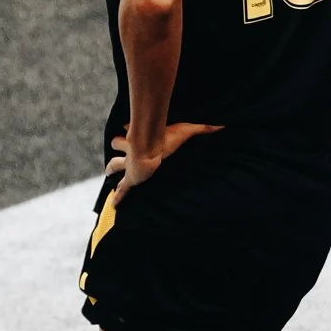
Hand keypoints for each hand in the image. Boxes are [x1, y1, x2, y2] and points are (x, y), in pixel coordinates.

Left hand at [107, 121, 221, 202]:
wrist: (149, 149)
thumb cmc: (166, 138)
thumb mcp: (187, 130)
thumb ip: (203, 129)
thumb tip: (222, 125)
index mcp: (144, 138)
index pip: (131, 129)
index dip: (130, 127)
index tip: (129, 125)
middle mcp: (133, 149)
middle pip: (118, 143)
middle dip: (118, 144)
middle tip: (119, 144)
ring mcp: (129, 164)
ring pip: (114, 164)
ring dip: (112, 167)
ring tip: (109, 172)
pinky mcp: (130, 178)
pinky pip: (122, 188)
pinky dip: (119, 197)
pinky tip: (115, 205)